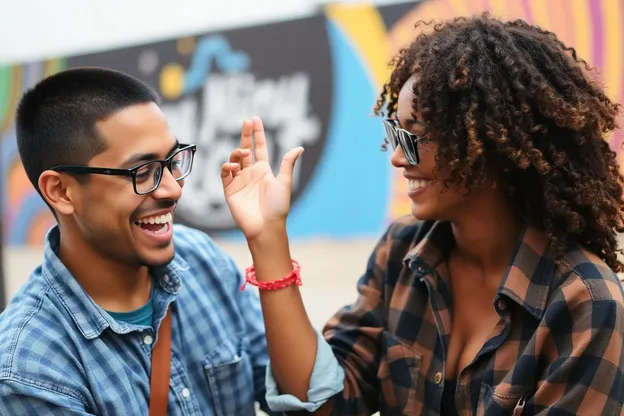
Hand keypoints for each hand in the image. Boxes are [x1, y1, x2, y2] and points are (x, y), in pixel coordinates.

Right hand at [221, 117, 303, 240]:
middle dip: (245, 135)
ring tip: (244, 152)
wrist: (265, 226)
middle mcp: (250, 174)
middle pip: (245, 149)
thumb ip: (288, 163)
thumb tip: (300, 147)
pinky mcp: (229, 190)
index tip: (255, 120)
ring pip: (233, 159)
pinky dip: (227, 167)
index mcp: (264, 171)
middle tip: (246, 121)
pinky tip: (234, 166)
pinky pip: (224, 174)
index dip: (257, 134)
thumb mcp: (284, 182)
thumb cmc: (277, 207)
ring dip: (237, 152)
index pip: (259, 148)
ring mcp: (239, 181)